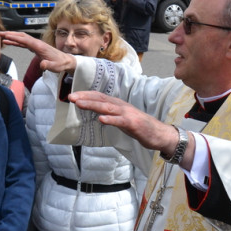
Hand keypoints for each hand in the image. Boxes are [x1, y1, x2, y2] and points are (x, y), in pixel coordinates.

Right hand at [1, 31, 76, 72]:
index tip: (6, 36)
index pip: (25, 40)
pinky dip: (16, 42)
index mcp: (40, 46)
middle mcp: (37, 43)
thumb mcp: (55, 67)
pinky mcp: (36, 47)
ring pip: (22, 38)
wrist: (65, 61)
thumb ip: (48, 65)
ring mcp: (36, 44)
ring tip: (2, 37)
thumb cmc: (60, 63)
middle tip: (0, 34)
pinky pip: (24, 43)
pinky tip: (10, 42)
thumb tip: (42, 64)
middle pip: (22, 36)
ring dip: (12, 37)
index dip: (15, 38)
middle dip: (11, 34)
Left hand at [67, 91, 193, 166]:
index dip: (86, 95)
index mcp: (118, 105)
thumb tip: (97, 115)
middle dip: (85, 98)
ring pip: (107, 108)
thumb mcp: (122, 120)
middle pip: (101, 100)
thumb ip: (111, 116)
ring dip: (92, 105)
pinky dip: (110, 119)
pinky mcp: (133, 124)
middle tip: (70, 97)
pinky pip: (120, 121)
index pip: (100, 97)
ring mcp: (127, 114)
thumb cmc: (140, 128)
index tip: (73, 96)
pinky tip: (100, 119)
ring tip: (79, 104)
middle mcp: (122, 107)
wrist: (160, 134)